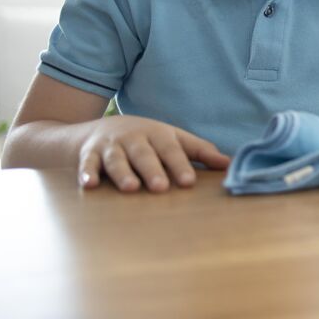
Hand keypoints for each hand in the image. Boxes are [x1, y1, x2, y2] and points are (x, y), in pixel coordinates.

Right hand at [78, 116, 230, 192]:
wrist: (98, 130)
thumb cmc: (147, 139)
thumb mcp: (174, 139)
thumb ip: (201, 152)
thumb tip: (231, 164)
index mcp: (158, 134)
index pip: (172, 150)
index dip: (180, 164)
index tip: (189, 182)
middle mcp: (135, 138)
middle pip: (144, 154)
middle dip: (152, 170)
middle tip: (161, 188)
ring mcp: (111, 146)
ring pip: (117, 160)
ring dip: (123, 173)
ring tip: (131, 189)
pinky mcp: (89, 155)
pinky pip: (87, 165)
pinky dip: (87, 174)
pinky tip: (89, 186)